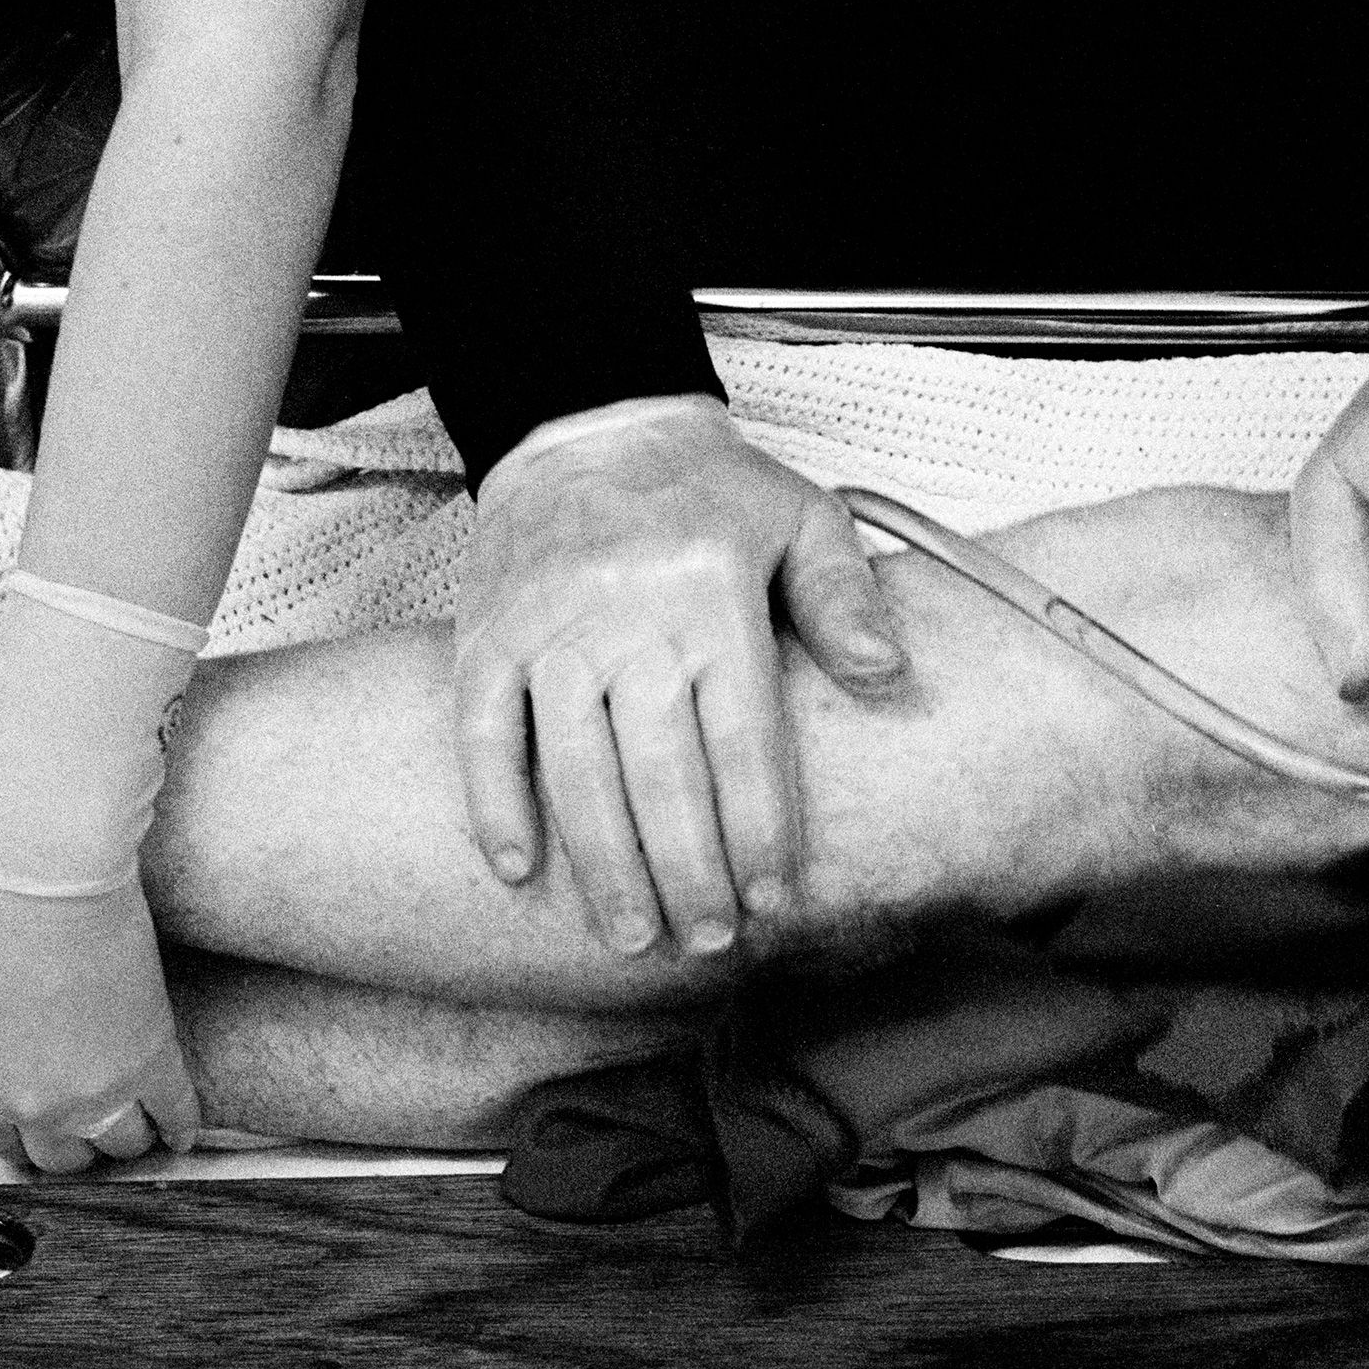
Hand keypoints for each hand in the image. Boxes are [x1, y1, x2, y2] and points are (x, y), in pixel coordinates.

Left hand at [0, 854, 200, 1172]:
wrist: (38, 875)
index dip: (18, 1132)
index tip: (34, 1117)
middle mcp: (34, 1105)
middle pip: (60, 1156)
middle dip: (70, 1144)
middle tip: (84, 1121)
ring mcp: (97, 1089)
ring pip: (120, 1144)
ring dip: (126, 1138)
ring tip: (136, 1122)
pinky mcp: (152, 1058)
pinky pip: (175, 1112)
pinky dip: (180, 1126)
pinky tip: (182, 1131)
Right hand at [455, 400, 905, 955]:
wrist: (588, 426)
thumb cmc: (706, 492)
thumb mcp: (802, 518)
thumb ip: (845, 598)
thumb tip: (886, 675)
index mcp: (711, 598)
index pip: (742, 738)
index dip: (757, 828)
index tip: (773, 900)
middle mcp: (627, 620)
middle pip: (660, 771)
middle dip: (687, 869)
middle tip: (707, 942)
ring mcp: (549, 632)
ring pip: (575, 767)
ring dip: (602, 862)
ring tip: (631, 936)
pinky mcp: (487, 637)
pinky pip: (482, 731)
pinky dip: (494, 803)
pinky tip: (518, 871)